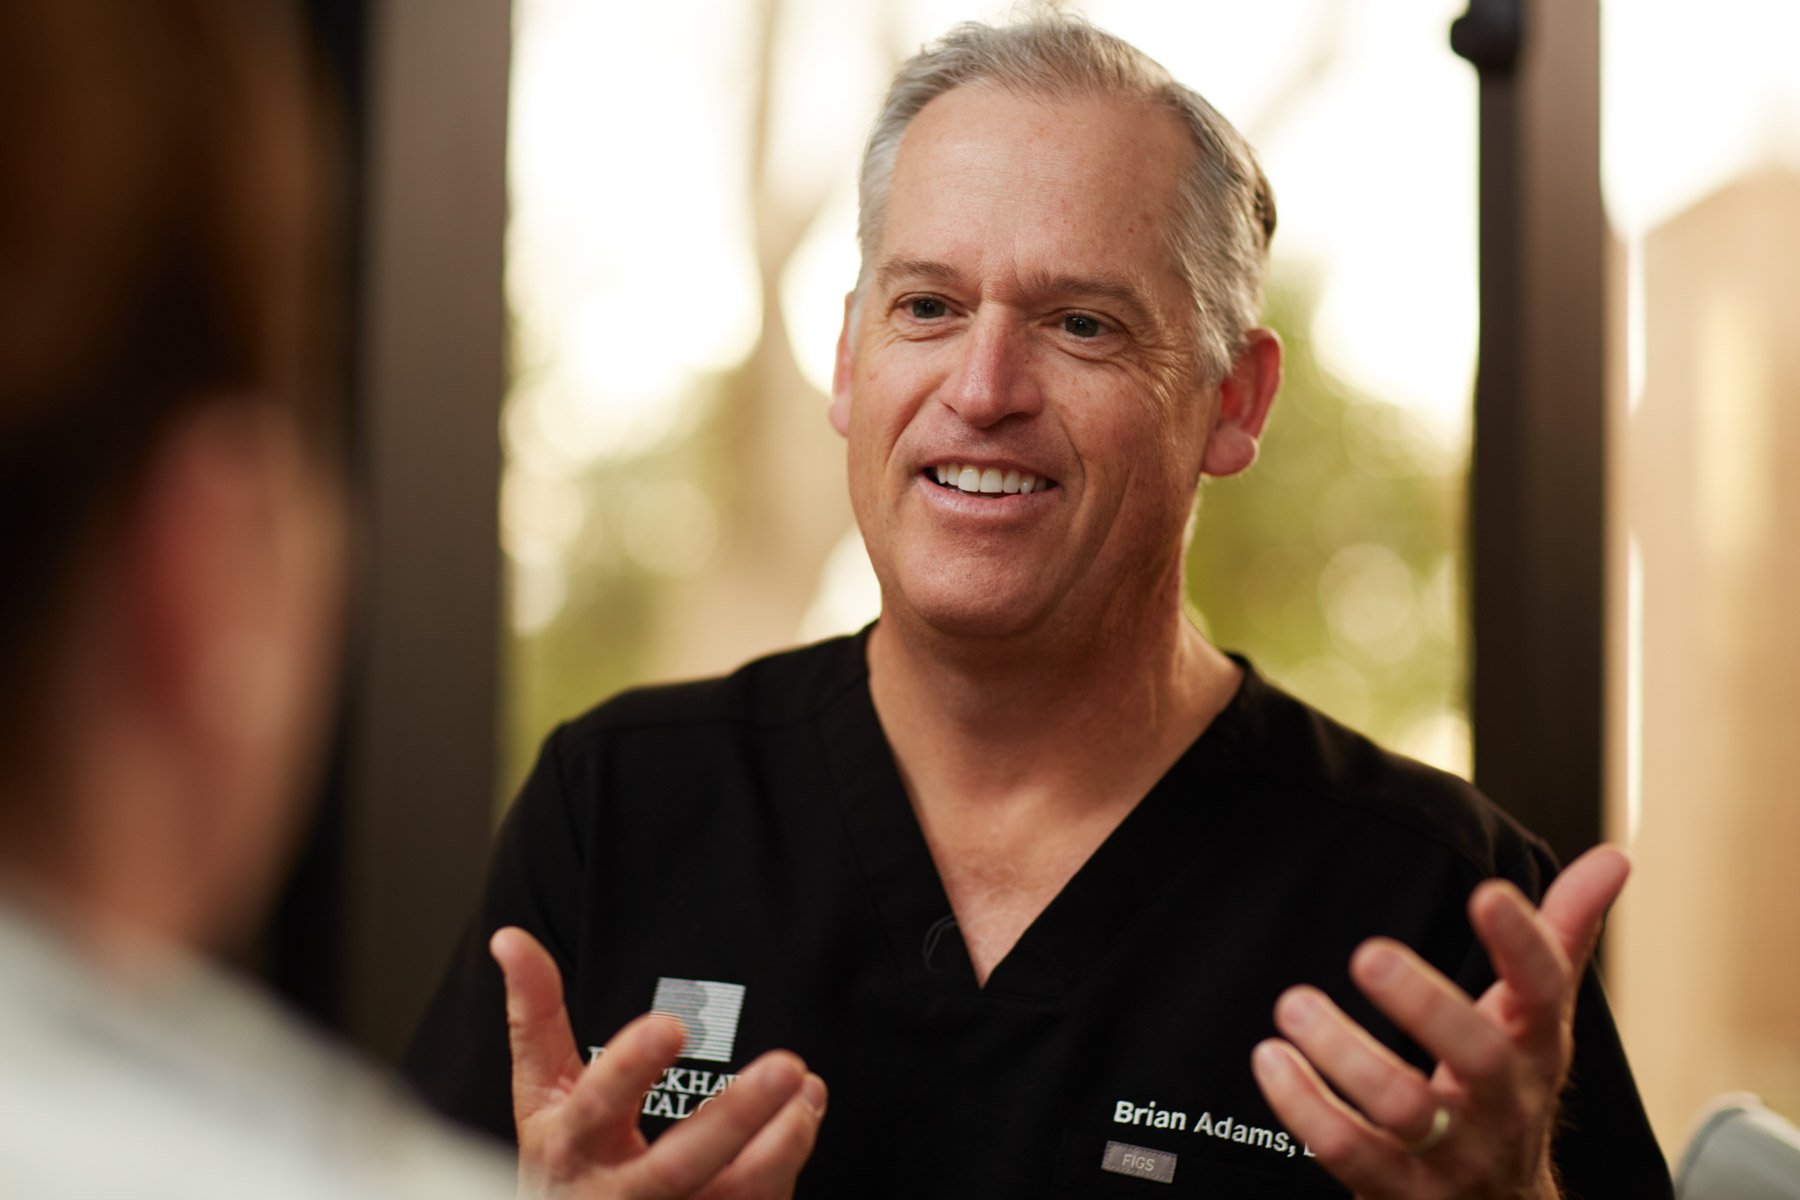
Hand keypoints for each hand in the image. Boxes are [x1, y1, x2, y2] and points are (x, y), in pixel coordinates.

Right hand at [491, 927, 826, 1198]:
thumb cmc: (569, 1161)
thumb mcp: (541, 1094)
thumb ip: (535, 1017)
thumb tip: (510, 937)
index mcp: (569, 1147)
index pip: (597, 1105)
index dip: (630, 1068)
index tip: (670, 1025)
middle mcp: (615, 1196)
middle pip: (677, 1167)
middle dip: (734, 1119)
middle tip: (786, 1066)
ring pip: (730, 1196)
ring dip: (781, 1145)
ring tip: (806, 1087)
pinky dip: (786, 1162)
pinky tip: (803, 1114)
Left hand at [1249, 845, 1630, 1199]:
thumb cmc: (1507, 1087)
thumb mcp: (1539, 1018)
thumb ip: (1563, 935)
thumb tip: (1616, 856)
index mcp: (1536, 1045)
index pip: (1545, 990)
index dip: (1522, 944)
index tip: (1486, 894)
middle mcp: (1503, 1100)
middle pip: (1478, 1055)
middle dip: (1426, 1005)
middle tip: (1368, 955)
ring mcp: (1454, 1152)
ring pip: (1405, 1109)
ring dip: (1345, 1054)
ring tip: (1293, 1005)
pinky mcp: (1400, 1188)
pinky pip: (1351, 1152)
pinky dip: (1304, 1108)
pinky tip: (1271, 1059)